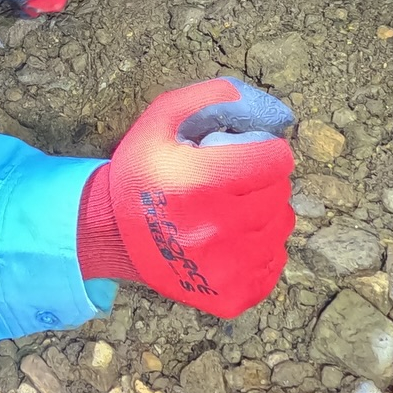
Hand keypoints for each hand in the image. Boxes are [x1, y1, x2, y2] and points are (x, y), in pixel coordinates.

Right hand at [76, 79, 295, 316]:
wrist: (111, 232)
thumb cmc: (141, 173)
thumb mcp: (159, 121)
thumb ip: (207, 98)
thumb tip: (258, 102)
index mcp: (200, 181)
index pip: (275, 161)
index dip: (265, 151)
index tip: (248, 153)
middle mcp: (215, 228)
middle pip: (280, 194)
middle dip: (263, 180)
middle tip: (235, 181)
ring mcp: (225, 267)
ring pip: (281, 228)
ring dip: (265, 213)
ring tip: (233, 208)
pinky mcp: (230, 295)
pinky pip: (274, 264)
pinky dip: (261, 249)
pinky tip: (234, 239)